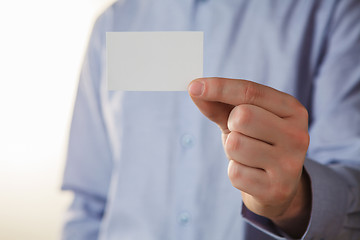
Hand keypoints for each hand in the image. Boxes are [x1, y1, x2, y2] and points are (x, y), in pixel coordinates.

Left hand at [188, 78, 310, 236]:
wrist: (277, 186)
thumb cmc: (257, 143)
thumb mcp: (241, 120)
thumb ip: (219, 103)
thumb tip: (194, 88)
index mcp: (293, 110)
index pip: (251, 91)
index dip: (219, 87)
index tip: (193, 86)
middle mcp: (298, 135)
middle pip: (243, 116)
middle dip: (231, 124)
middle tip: (241, 133)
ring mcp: (290, 164)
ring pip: (235, 144)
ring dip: (232, 150)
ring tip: (248, 156)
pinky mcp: (277, 188)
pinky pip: (235, 172)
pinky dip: (235, 171)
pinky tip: (251, 174)